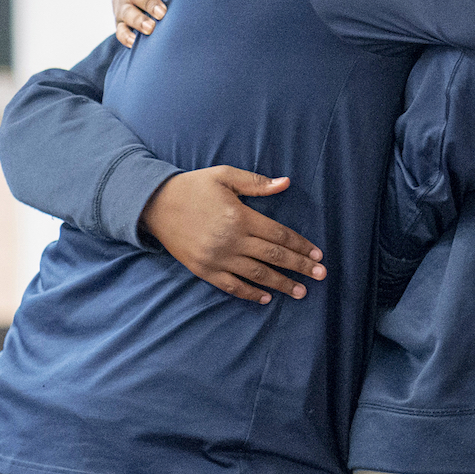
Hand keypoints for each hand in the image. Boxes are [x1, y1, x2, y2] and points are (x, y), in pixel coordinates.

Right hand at [140, 169, 326, 303]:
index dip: (300, 245)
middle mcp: (231, 240)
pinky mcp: (204, 270)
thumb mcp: (224, 176)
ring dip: (281, 284)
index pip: (279, 234)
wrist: (154, 204)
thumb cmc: (193, 187)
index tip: (317, 254)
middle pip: (274, 257)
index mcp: (240, 217)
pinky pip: (232, 286)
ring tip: (301, 291)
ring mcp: (217, 258)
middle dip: (300, 267)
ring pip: (257, 275)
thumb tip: (286, 183)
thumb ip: (256, 183)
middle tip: (321, 276)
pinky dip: (250, 293)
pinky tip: (266, 298)